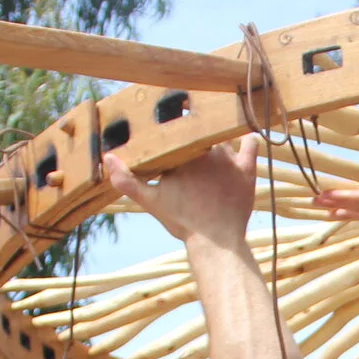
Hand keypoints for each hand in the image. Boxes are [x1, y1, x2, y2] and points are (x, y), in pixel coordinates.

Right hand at [105, 135, 263, 247]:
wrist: (216, 241)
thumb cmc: (183, 221)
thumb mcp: (150, 201)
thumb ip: (126, 180)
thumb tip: (107, 158)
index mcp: (182, 153)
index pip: (176, 126)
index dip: (173, 121)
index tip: (170, 118)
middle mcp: (206, 150)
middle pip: (200, 128)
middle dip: (195, 125)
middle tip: (191, 126)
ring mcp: (228, 159)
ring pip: (222, 135)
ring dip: (217, 133)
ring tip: (213, 130)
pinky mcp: (247, 170)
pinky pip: (251, 145)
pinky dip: (248, 139)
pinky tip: (244, 137)